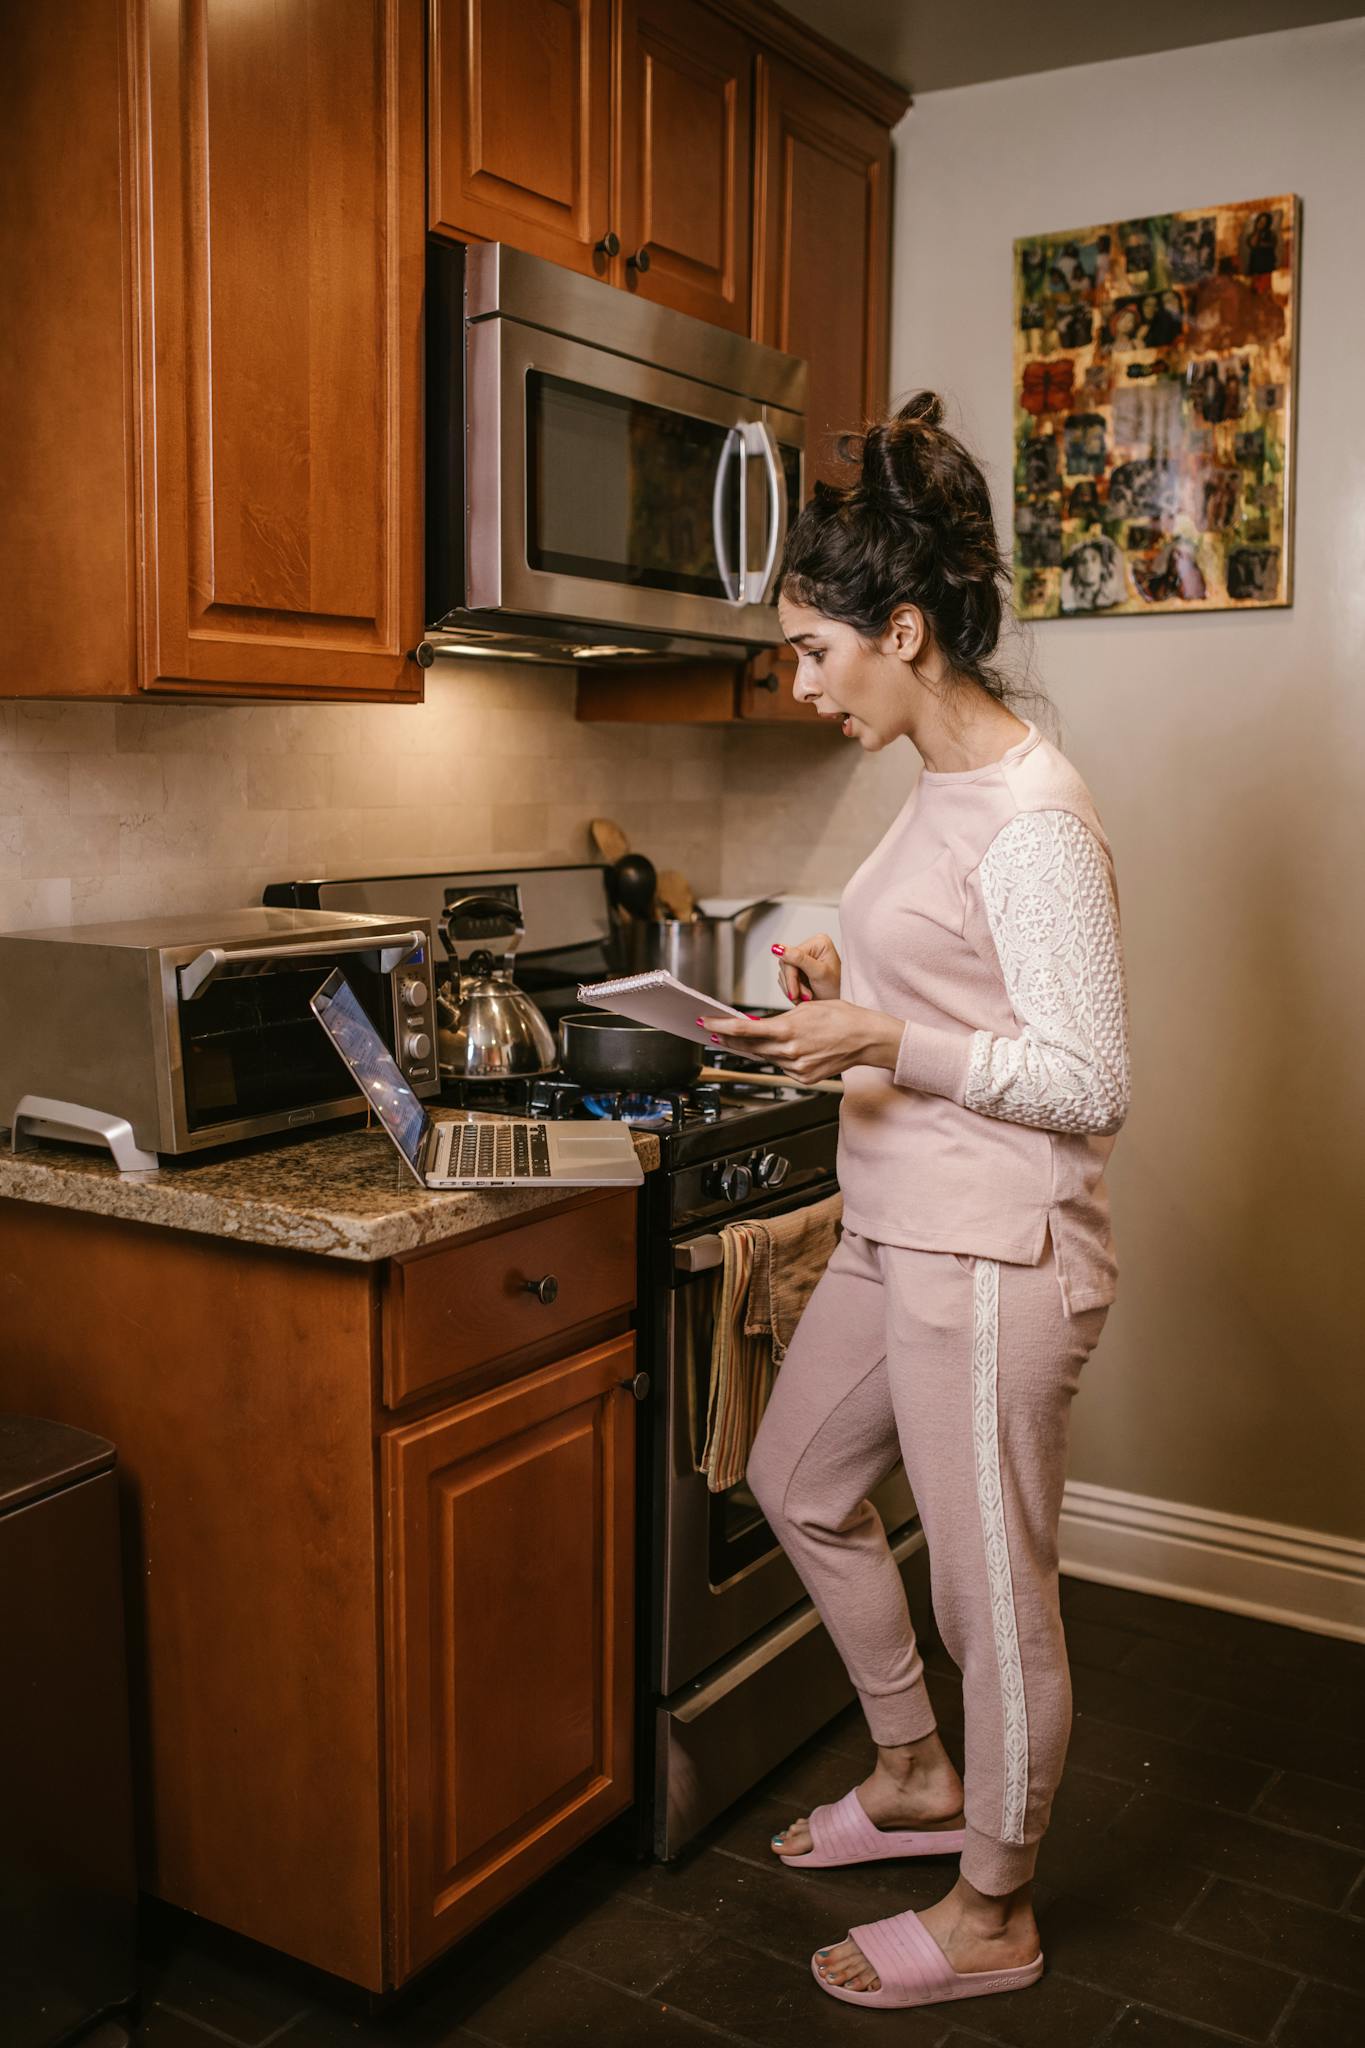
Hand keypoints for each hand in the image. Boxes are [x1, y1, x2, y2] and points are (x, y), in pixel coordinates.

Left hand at [698, 1001, 902, 1083]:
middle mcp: (790, 1052)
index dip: (722, 1027)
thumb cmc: (841, 1017)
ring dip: (755, 1049)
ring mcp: (797, 1068)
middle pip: (750, 1047)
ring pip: (766, 1058)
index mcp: (788, 1030)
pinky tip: (782, 1049)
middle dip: (731, 1039)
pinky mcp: (805, 1078)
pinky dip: (778, 1058)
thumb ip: (779, 1020)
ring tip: (744, 1040)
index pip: (745, 1030)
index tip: (707, 1023)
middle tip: (714, 1032)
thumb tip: (757, 1027)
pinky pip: (782, 1067)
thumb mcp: (806, 1009)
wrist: (866, 1038)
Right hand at [772, 931, 841, 1002]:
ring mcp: (803, 959)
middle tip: (800, 997)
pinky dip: (791, 990)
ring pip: (784, 973)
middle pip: (786, 964)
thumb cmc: (836, 987)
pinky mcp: (798, 970)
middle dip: (793, 984)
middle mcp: (809, 948)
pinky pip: (785, 979)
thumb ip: (800, 959)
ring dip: (792, 988)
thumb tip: (779, 948)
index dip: (791, 976)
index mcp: (817, 943)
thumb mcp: (819, 973)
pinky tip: (802, 995)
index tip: (794, 993)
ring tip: (806, 997)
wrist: (839, 1001)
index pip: (792, 956)